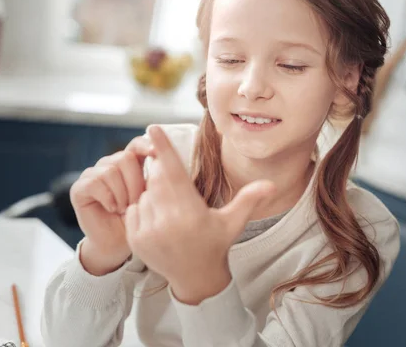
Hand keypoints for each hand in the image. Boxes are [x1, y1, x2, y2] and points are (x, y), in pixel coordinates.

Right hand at [70, 136, 151, 274]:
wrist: (118, 244)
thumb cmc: (136, 221)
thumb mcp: (149, 197)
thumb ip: (154, 177)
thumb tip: (163, 156)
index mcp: (128, 164)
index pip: (136, 144)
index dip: (145, 145)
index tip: (157, 152)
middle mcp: (109, 164)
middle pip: (125, 158)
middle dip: (135, 183)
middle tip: (136, 203)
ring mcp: (92, 174)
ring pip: (110, 171)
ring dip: (122, 194)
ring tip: (123, 209)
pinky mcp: (79, 187)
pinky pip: (95, 183)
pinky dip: (108, 198)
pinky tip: (112, 209)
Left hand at [124, 126, 275, 303]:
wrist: (195, 278)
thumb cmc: (215, 244)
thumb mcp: (234, 222)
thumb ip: (249, 199)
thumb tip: (272, 184)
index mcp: (192, 213)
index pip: (174, 172)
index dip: (163, 148)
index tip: (152, 127)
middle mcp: (168, 222)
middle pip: (157, 179)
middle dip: (163, 176)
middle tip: (176, 188)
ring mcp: (149, 231)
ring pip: (144, 195)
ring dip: (154, 196)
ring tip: (170, 213)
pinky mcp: (135, 239)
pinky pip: (133, 209)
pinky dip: (143, 210)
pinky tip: (158, 222)